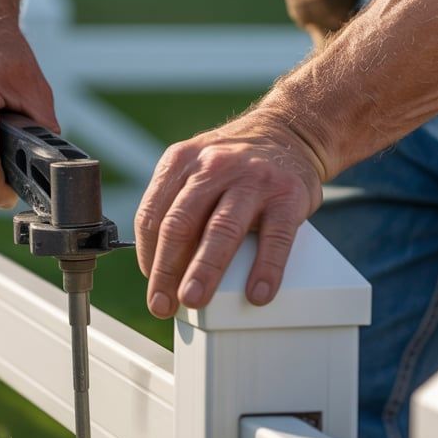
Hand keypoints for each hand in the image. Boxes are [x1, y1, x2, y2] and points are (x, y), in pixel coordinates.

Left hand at [134, 112, 324, 317]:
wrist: (289, 132)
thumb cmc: (235, 165)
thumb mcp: (197, 169)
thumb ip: (178, 206)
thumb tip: (163, 268)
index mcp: (180, 162)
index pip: (152, 215)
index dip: (148, 256)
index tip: (154, 285)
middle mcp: (214, 166)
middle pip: (180, 224)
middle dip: (167, 270)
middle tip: (163, 304)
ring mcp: (252, 179)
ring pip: (222, 230)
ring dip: (205, 270)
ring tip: (194, 300)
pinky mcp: (288, 195)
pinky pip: (275, 238)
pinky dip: (266, 269)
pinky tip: (257, 293)